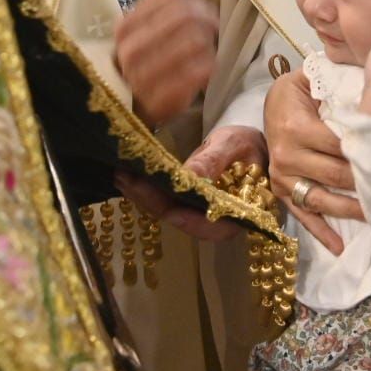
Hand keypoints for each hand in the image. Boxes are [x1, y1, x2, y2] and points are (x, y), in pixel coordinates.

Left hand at [113, 125, 264, 241]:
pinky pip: (168, 204)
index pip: (211, 226)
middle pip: (184, 220)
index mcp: (240, 212)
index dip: (187, 220)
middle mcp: (219, 222)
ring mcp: (202, 216)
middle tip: (127, 180)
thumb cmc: (248, 144)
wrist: (249, 145)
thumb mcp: (234, 145)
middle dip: (153, 203)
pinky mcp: (190, 207)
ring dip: (144, 197)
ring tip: (122, 177)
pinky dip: (148, 192)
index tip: (165, 209)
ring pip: (171, 213)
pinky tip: (130, 180)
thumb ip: (213, 161)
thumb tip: (188, 176)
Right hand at [115, 0, 218, 126]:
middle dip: (208, 17)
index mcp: (126, 27)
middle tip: (213, 26)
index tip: (200, 5)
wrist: (129, 111)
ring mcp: (143, 76)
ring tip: (206, 49)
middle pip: (186, 13)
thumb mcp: (143, 30)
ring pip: (196, 40)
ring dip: (209, 43)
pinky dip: (211, 64)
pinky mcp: (163, 100)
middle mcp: (130, 49)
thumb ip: (162, 3)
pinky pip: (201, 69)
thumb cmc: (144, 63)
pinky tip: (206, 68)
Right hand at [263, 70, 363, 254]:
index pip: (339, 146)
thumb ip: (337, 82)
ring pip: (321, 198)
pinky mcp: (280, 190)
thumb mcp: (312, 78)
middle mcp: (287, 154)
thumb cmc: (299, 91)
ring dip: (350, 210)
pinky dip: (320, 232)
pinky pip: (302, 214)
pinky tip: (339, 247)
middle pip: (335, 175)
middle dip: (365, 183)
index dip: (367, 153)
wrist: (270, 104)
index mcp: (297, 126)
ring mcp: (282, 176)